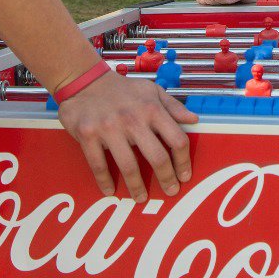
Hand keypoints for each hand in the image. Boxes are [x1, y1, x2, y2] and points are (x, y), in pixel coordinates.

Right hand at [54, 72, 198, 200]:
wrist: (84, 79)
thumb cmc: (122, 88)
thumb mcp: (151, 90)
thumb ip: (173, 106)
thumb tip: (194, 120)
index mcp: (152, 109)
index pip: (177, 140)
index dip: (184, 162)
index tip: (185, 175)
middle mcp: (133, 119)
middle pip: (157, 157)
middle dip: (166, 179)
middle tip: (170, 191)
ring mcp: (109, 128)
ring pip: (129, 166)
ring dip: (136, 187)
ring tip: (141, 197)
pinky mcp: (88, 135)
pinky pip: (99, 165)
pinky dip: (105, 181)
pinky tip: (111, 190)